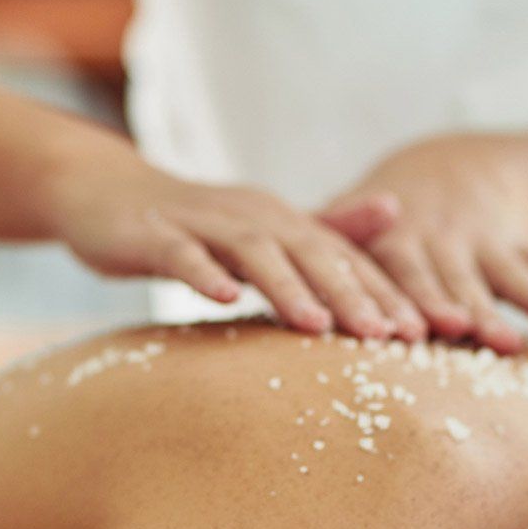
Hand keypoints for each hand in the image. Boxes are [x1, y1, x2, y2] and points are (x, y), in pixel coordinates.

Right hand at [50, 152, 424, 339]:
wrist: (102, 192)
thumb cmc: (192, 225)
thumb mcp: (262, 228)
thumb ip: (325, 228)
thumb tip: (396, 213)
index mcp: (282, 220)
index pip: (343, 258)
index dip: (384, 292)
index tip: (425, 332)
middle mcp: (251, 214)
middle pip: (311, 252)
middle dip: (353, 293)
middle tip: (390, 336)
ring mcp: (201, 221)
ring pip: (254, 251)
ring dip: (288, 286)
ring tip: (319, 325)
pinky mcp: (153, 233)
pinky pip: (182, 253)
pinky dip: (204, 273)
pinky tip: (225, 298)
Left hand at [321, 135, 527, 352]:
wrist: (441, 176)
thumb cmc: (379, 227)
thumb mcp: (347, 229)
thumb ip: (317, 245)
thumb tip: (252, 254)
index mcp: (393, 245)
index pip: (394, 276)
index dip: (400, 302)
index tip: (405, 331)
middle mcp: (438, 244)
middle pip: (452, 280)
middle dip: (466, 306)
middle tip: (476, 334)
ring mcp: (480, 246)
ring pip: (502, 273)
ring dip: (527, 293)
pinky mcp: (514, 248)